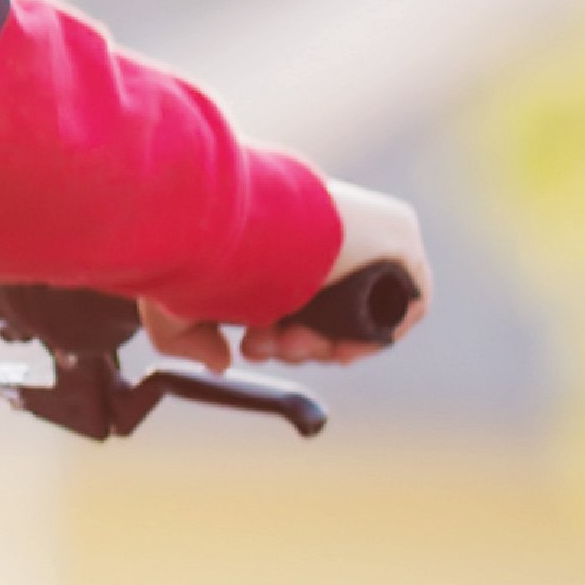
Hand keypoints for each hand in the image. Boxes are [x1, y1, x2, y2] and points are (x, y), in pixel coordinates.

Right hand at [155, 180, 431, 371]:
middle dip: (296, 346)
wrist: (246, 220)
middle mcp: (332, 239)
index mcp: (291, 241)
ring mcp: (370, 239)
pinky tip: (342, 350)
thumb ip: (188, 339)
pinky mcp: (401, 242)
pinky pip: (404, 307)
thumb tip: (221, 363)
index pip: (302, 304)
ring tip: (290, 343)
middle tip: (264, 346)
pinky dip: (379, 336)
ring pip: (358, 318)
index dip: (280, 338)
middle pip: (330, 317)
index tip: (252, 345)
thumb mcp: (180, 304)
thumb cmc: (204, 250)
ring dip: (324, 349)